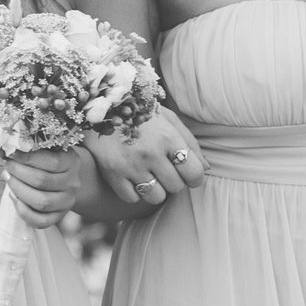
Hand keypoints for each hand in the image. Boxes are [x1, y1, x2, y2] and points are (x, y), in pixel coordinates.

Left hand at [2, 147, 80, 226]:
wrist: (63, 178)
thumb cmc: (48, 161)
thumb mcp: (46, 150)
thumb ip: (32, 148)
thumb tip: (3, 151)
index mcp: (71, 163)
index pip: (51, 162)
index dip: (27, 158)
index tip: (10, 154)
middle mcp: (73, 183)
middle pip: (42, 181)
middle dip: (18, 173)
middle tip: (6, 166)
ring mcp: (67, 202)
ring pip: (41, 202)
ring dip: (18, 190)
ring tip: (8, 178)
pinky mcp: (58, 216)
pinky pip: (40, 221)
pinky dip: (23, 211)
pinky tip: (14, 197)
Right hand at [85, 106, 205, 208]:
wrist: (100, 108)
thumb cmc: (140, 113)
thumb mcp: (168, 119)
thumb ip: (190, 143)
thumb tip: (205, 169)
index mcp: (169, 138)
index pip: (194, 172)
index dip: (194, 178)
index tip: (188, 175)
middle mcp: (151, 153)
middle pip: (176, 186)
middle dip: (173, 181)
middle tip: (164, 171)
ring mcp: (131, 166)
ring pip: (155, 197)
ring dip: (155, 190)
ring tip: (149, 176)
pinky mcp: (112, 174)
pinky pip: (132, 198)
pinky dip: (134, 192)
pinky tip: (131, 178)